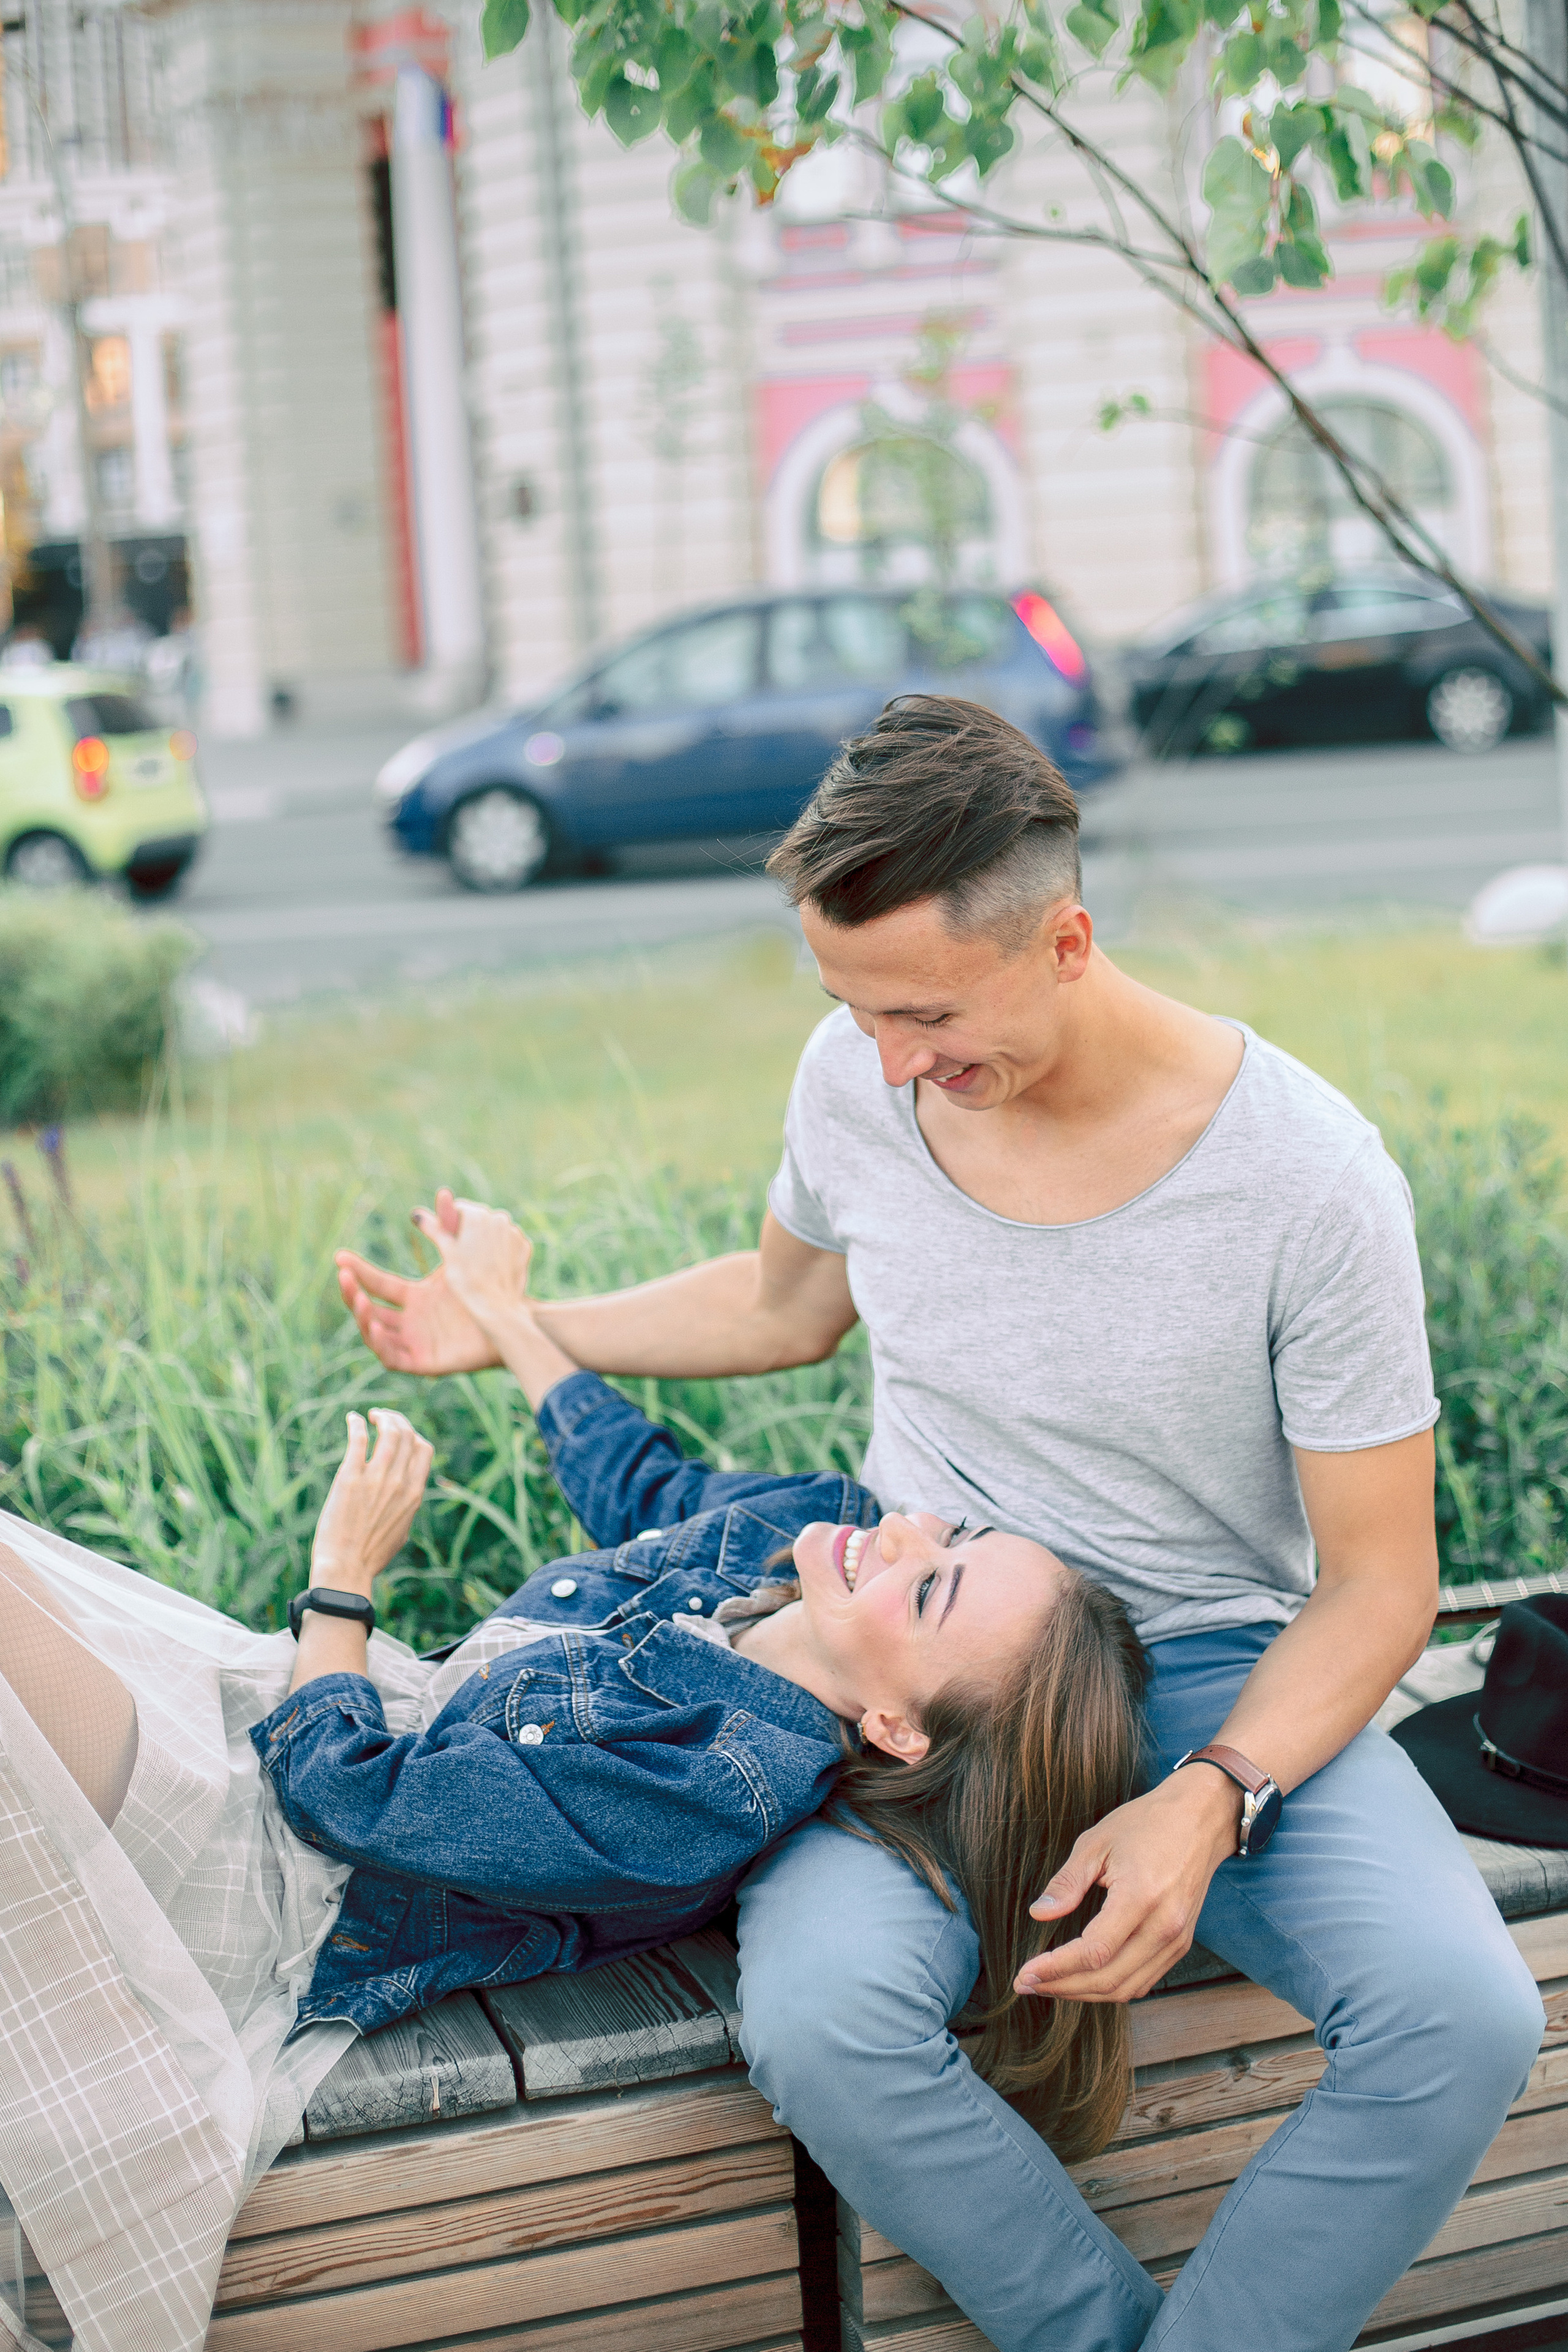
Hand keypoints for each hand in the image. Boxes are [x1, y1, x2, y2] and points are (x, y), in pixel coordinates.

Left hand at [311, 1408, 433, 1593]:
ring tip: (370, 1417)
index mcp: (413, 1494)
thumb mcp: (401, 1531)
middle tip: (381, 1418)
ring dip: (381, 1417)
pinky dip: (356, 1424)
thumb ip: (406, 1509)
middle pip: (407, 1434)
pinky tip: (352, 1419)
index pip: (424, 1448)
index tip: (399, 1435)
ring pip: (389, 1431)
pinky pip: (358, 1439)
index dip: (413, 1435)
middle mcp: (399, 1482)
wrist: (346, 1568)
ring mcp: (375, 1479)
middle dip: (396, 1419)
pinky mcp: (350, 1478)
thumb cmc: (371, 1555)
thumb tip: (406, 1501)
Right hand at [337, 1191, 500, 1375]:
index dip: (359, 1271)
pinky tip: (376, 1327)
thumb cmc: (489, 1291)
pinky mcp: (423, 1363)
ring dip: (363, 1318)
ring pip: (376, 1335)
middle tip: (343, 1276)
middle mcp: (410, 1321)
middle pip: (370, 1310)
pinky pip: (393, 1357)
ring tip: (360, 1301)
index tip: (340, 1256)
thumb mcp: (465, 1256)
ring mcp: (415, 1342)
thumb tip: (443, 1193)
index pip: (379, 1284)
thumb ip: (452, 1227)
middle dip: (353, 1294)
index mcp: (415, 1297)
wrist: (511, 1322)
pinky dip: (381, 1345)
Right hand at [410, 1190, 534, 1340]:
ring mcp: (514, 1232)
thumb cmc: (466, 1279)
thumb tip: (417, 1214)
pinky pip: (508, 1242)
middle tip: (462, 1254)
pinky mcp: (524, 1246)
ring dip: (486, 1239)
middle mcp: (499, 1218)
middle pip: (479, 1218)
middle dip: (470, 1230)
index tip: (449, 1239)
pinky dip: (501, 1249)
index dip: (452, 1224)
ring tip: (478, 1263)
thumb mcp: (447, 1252)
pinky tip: (493, 1265)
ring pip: (495, 1230)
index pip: (460, 1209)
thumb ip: (434, 1228)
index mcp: (477, 1215)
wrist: (495, 1305)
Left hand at [1013, 1768, 1242, 2004]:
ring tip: (1050, 1985)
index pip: (1094, 1952)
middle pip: (1108, 1979)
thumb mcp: (1097, 1842)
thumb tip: (1038, 1914)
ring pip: (1126, 1988)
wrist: (1200, 1819)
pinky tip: (1084, 1978)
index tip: (1025, 1974)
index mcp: (1141, 1897)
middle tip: (1027, 1984)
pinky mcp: (1180, 1944)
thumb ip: (1067, 1882)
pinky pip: (1143, 1980)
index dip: (1056, 1969)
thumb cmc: (1147, 1823)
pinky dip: (1110, 1987)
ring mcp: (1176, 1939)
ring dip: (1084, 1993)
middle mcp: (1163, 1926)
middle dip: (1063, 1987)